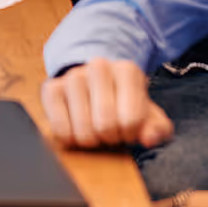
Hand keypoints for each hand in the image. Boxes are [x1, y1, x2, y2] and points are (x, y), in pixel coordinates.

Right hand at [41, 57, 173, 148]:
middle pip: (106, 124)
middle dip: (110, 138)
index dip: (131, 134)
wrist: (94, 87)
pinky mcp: (50, 88)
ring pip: (83, 127)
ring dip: (90, 140)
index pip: (132, 119)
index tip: (128, 130)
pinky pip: (59, 126)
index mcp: (127, 70)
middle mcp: (98, 66)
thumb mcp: (149, 115)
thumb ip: (157, 128)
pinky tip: (75, 132)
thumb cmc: (125, 105)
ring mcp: (72, 76)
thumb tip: (149, 138)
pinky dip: (68, 137)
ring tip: (94, 132)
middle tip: (111, 133)